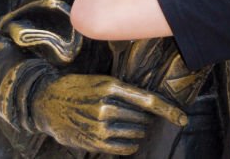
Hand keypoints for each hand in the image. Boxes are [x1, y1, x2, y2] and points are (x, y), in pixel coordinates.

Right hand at [32, 74, 187, 154]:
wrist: (47, 102)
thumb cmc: (78, 87)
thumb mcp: (100, 80)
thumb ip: (123, 91)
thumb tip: (148, 104)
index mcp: (111, 87)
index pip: (148, 101)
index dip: (168, 110)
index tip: (182, 118)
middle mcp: (107, 107)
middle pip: (143, 119)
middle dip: (145, 119)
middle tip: (137, 116)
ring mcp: (99, 126)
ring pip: (135, 133)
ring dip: (138, 131)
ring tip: (129, 125)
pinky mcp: (93, 141)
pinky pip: (123, 148)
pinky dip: (130, 145)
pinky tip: (128, 141)